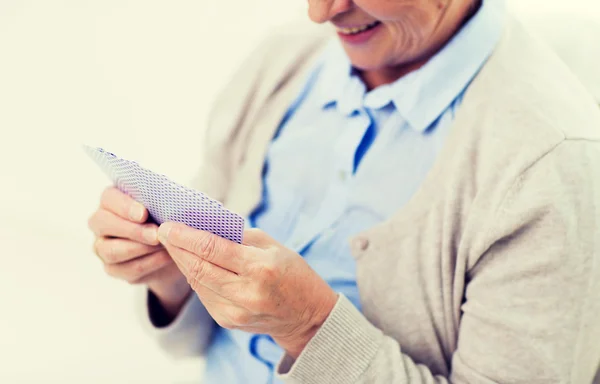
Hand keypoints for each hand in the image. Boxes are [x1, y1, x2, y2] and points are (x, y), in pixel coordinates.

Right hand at [88, 187, 190, 316]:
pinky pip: (126, 269)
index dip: (124, 206)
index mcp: (112, 201)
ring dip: (140, 248)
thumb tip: (169, 204)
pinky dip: (148, 263)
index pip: (109, 198)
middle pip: (103, 223)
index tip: (143, 214)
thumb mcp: (166, 208)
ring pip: (111, 250)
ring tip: (162, 246)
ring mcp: (103, 247)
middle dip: (132, 230)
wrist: (175, 248)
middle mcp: (102, 223)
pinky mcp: (113, 268)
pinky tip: (165, 257)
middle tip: (155, 235)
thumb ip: (161, 203)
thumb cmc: (167, 220)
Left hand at [157, 223, 337, 357]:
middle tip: (162, 231)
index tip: (168, 225)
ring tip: (173, 244)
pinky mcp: (228, 321)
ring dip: (182, 262)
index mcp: (260, 268)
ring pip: (197, 282)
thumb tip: (205, 226)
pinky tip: (191, 263)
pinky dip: (195, 276)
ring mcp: (235, 311)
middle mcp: (246, 293)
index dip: (186, 236)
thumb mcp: (273, 246)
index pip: (212, 249)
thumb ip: (239, 237)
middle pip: (198, 267)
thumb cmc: (293, 273)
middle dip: (176, 248)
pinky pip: (204, 294)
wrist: (307, 316)